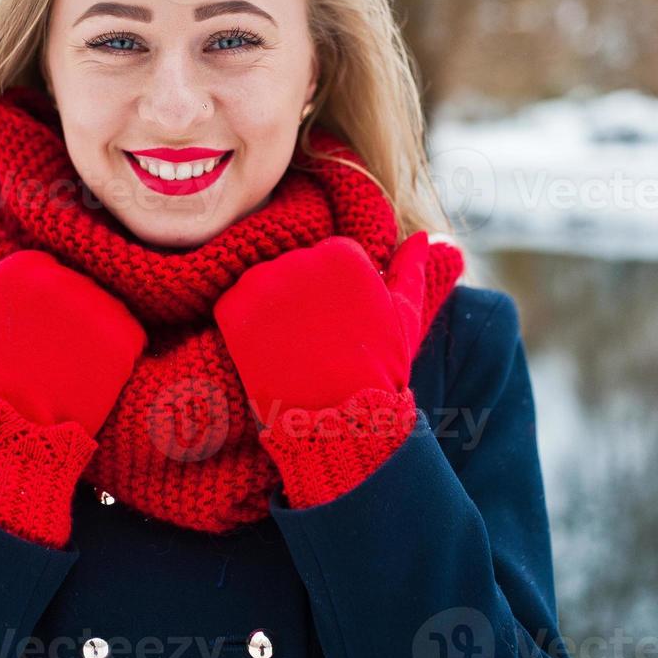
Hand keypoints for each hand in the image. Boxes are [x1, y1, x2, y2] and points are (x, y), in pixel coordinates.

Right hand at [0, 203, 146, 438]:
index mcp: (22, 264)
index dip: (36, 313)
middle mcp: (62, 276)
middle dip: (65, 322)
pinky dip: (115, 358)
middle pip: (78, 289)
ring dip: (91, 339)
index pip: (46, 274)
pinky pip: (128, 336)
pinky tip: (88, 378)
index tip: (22, 341)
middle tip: (43, 360)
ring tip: (64, 370)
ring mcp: (96, 306)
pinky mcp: (125, 336)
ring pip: (104, 311)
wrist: (10, 435)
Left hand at [213, 232, 428, 426]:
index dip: (335, 298)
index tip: (342, 328)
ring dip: (271, 315)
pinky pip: (233, 308)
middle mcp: (301, 258)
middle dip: (301, 302)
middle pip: (293, 270)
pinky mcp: (234, 308)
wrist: (339, 420)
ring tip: (294, 351)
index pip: (327, 259)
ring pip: (262, 287)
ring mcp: (264, 283)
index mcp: (342, 253)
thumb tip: (424, 236)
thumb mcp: (404, 318)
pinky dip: (244, 331)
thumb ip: (410, 271)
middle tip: (317, 344)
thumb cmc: (377, 372)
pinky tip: (268, 355)